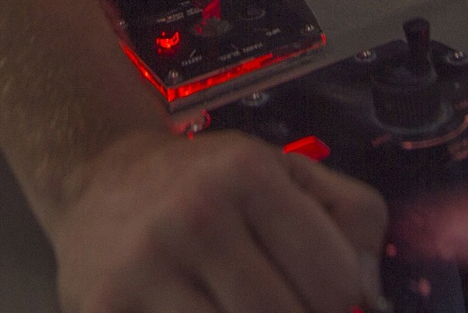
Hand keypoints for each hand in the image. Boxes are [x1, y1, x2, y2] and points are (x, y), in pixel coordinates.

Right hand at [52, 128, 387, 312]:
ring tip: (236, 306)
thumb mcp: (283, 170)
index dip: (339, 302)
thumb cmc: (204, 183)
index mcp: (246, 174)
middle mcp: (195, 215)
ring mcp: (146, 268)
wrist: (96, 178)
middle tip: (278, 305)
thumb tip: (371, 295)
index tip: (317, 294)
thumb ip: (350, 219)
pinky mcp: (105, 311)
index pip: (335, 283)